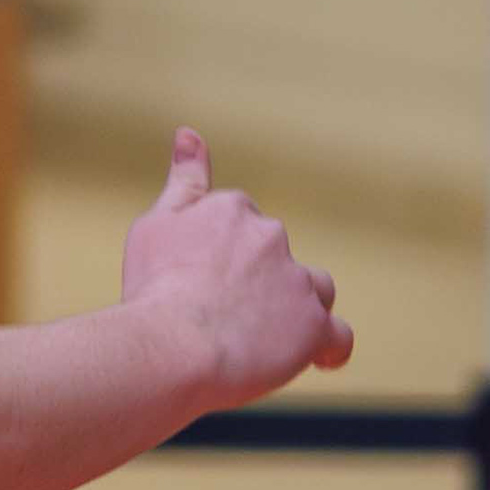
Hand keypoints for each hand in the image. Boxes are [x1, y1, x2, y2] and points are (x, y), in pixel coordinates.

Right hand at [123, 130, 351, 400]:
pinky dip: (329, 347)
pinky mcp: (312, 326)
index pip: (241, 227)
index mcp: (233, 209)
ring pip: (311, 290)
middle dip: (256, 281)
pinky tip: (317, 358)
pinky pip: (336, 336)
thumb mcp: (155, 223)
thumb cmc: (153, 288)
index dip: (222, 258)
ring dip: (294, 307)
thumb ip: (182, 180)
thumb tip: (189, 132)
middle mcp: (272, 236)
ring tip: (261, 338)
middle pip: (276, 256)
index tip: (200, 282)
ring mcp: (296, 282)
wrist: (171, 345)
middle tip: (214, 316)